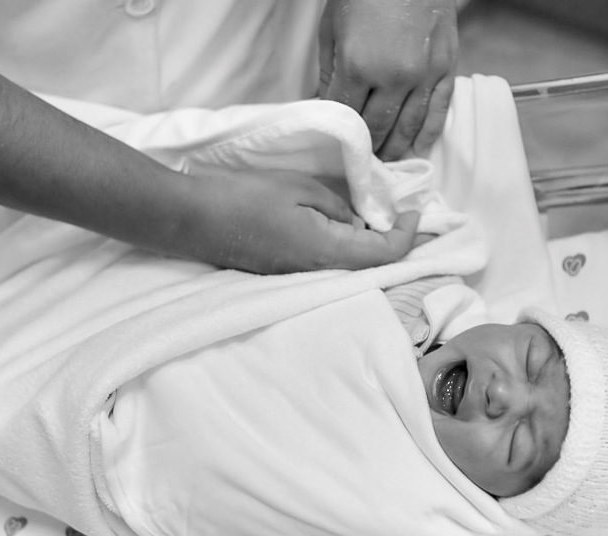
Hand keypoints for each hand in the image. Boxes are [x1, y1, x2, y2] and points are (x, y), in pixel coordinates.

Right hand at [178, 168, 419, 273]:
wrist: (193, 219)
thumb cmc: (245, 197)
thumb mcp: (299, 188)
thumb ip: (337, 206)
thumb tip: (357, 221)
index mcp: (327, 251)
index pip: (384, 253)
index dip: (406, 235)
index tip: (414, 211)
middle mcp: (317, 271)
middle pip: (371, 264)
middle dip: (393, 240)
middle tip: (403, 213)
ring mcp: (299, 274)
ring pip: (349, 264)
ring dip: (369, 242)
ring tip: (375, 214)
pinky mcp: (284, 269)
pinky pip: (327, 261)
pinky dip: (345, 244)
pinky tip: (343, 222)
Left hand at [318, 0, 457, 160]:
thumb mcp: (331, 30)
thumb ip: (329, 74)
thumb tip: (327, 108)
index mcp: (358, 66)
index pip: (345, 116)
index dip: (340, 136)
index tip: (337, 149)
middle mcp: (393, 76)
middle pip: (376, 128)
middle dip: (366, 147)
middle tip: (361, 163)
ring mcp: (424, 74)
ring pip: (408, 127)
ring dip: (394, 148)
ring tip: (385, 161)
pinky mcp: (446, 68)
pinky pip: (439, 111)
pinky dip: (427, 134)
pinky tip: (418, 150)